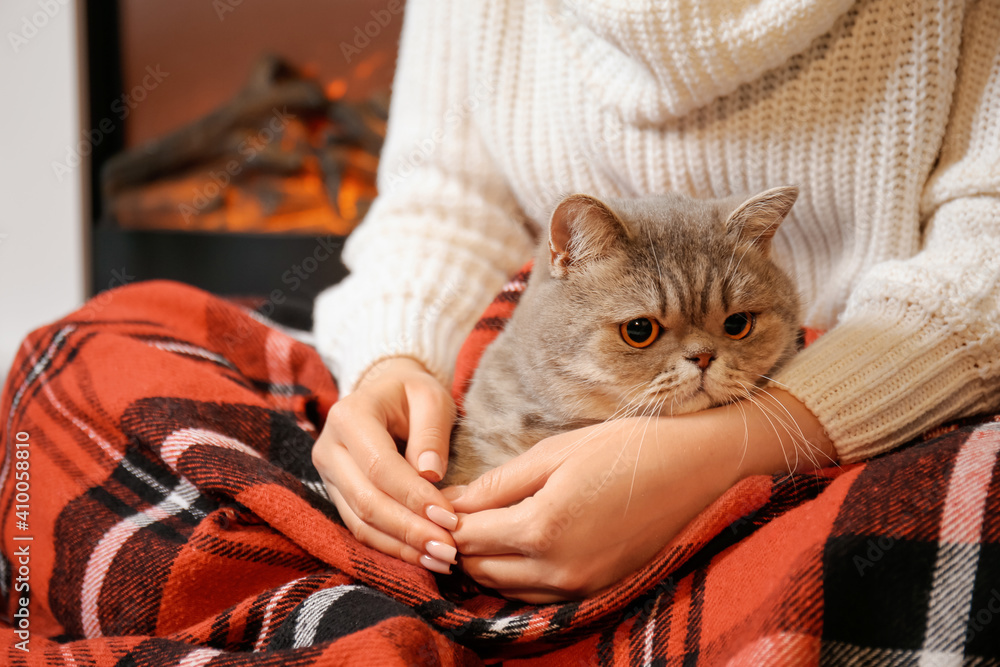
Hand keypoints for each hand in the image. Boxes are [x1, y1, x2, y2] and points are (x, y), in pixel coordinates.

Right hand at [312, 357, 460, 573]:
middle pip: (366, 501)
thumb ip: (431, 432)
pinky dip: (392, 547)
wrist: (386, 394)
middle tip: (449, 550)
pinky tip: (422, 557)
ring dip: (402, 547)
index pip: (381, 467)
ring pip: (360, 522)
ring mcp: (328, 475)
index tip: (449, 519)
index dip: (414, 497)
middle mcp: (329, 448)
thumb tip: (431, 475)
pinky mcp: (337, 495)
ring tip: (441, 560)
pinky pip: (360, 529)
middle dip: (409, 530)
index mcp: (349, 417)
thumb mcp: (430, 397)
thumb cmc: (413, 394)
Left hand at [449, 388, 833, 601]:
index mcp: (543, 527)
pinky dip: (517, 576)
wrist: (700, 469)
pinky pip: (538, 596)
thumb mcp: (556, 453)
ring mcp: (581, 586)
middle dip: (459, 543)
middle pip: (480, 569)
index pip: (467, 537)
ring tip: (480, 527)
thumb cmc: (629, 448)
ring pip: (506, 587)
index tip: (432, 501)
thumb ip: (499, 484)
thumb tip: (451, 502)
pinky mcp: (598, 591)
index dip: (443, 521)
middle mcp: (558, 569)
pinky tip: (516, 546)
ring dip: (485, 562)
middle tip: (451, 513)